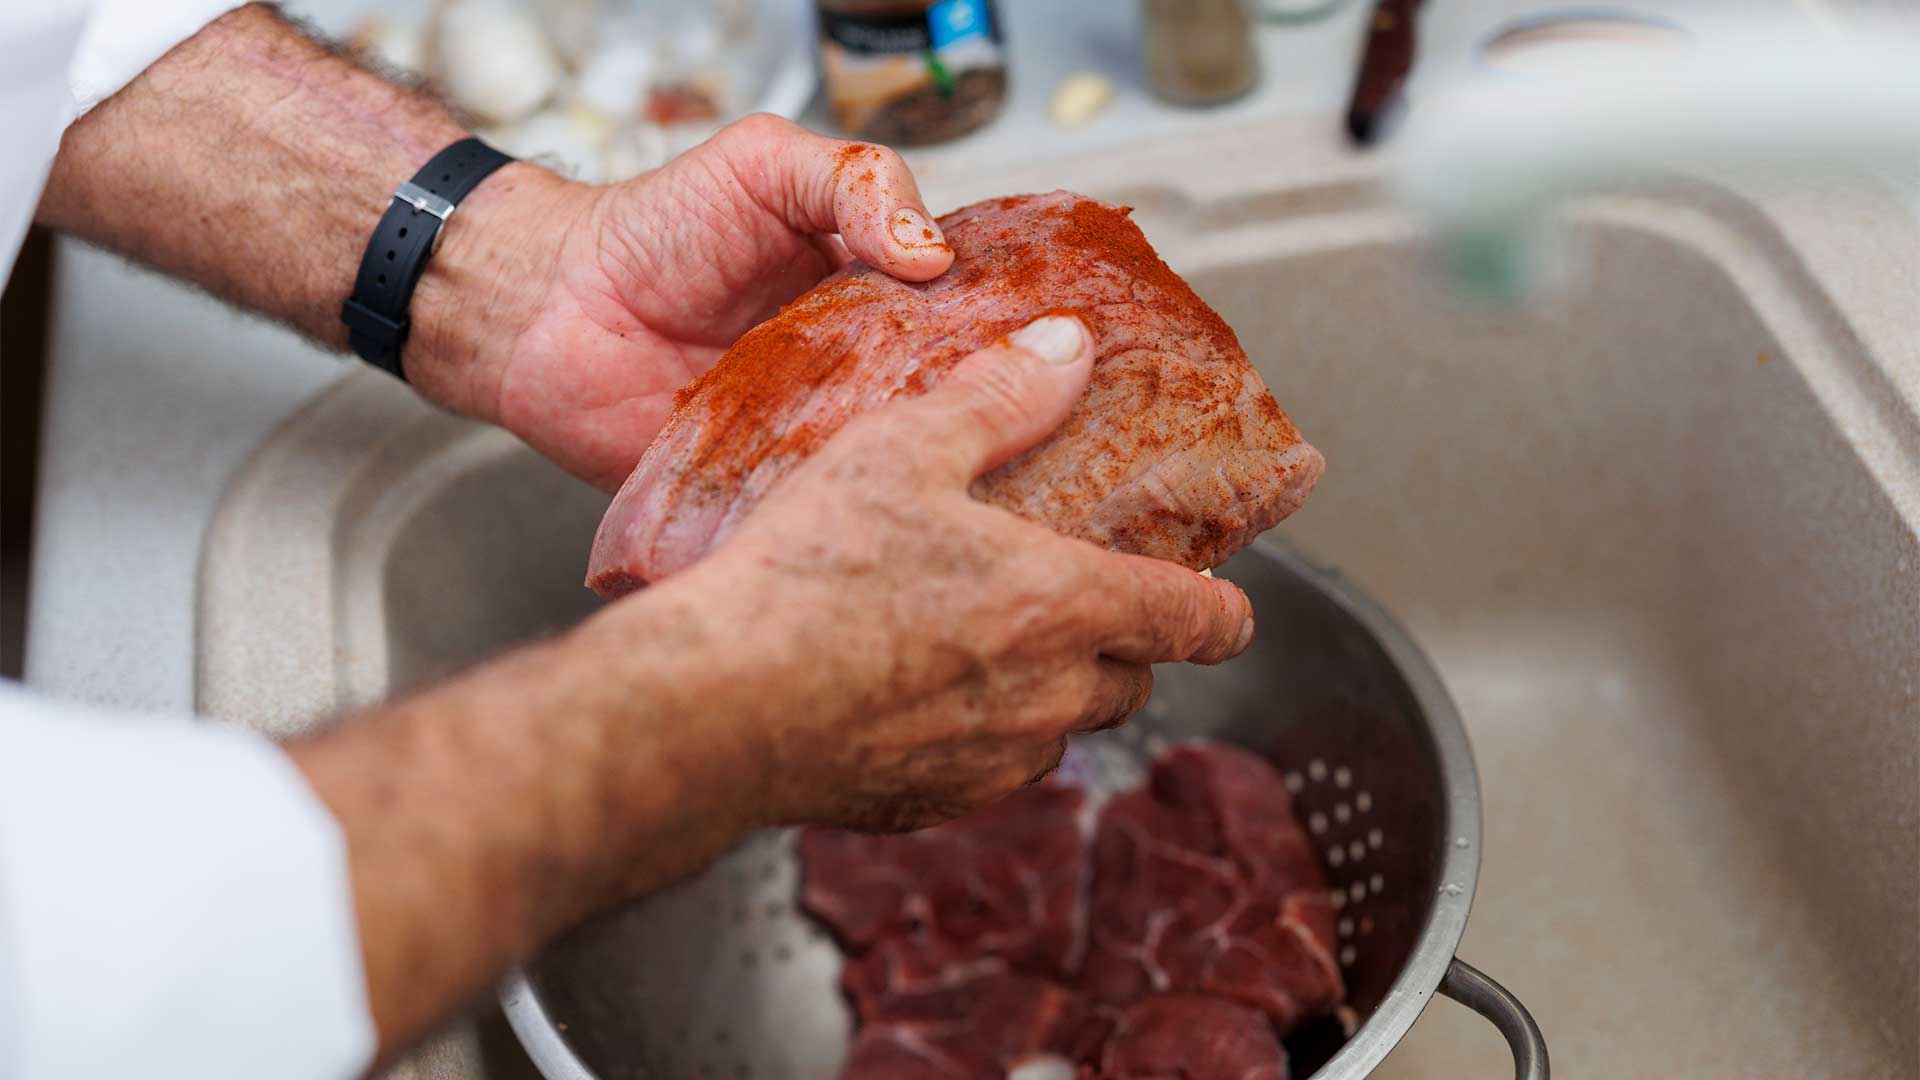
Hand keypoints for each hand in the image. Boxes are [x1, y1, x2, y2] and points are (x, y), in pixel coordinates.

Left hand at [412, 114, 955, 489]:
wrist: (550, 305)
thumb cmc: (655, 229)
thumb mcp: (764, 165)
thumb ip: (855, 182)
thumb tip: (934, 253)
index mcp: (876, 299)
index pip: (967, 323)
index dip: (1005, 333)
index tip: (1043, 344)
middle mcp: (858, 374)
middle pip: (943, 404)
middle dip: (976, 413)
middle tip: (1006, 419)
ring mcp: (815, 438)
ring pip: (890, 465)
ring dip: (914, 467)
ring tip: (946, 469)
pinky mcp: (767, 494)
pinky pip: (816, 511)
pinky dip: (838, 510)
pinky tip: (866, 507)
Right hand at [626, 314, 1257, 831]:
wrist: (716, 705)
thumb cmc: (810, 576)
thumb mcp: (906, 447)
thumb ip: (1001, 396)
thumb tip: (1067, 347)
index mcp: (1066, 606)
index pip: (1196, 622)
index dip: (1221, 611)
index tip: (1222, 604)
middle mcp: (1048, 697)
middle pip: (1132, 683)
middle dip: (1123, 645)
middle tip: (1077, 599)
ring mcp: (991, 762)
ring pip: (1059, 732)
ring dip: (1047, 693)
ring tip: (982, 641)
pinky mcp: (930, 806)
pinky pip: (986, 771)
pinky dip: (976, 736)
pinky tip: (912, 691)